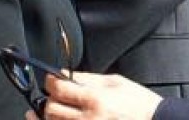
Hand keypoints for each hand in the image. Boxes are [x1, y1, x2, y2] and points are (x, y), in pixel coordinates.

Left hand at [37, 71, 163, 119]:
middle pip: (52, 108)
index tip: (51, 79)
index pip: (60, 89)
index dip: (51, 81)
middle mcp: (87, 118)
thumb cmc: (137, 102)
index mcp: (95, 99)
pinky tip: (62, 117)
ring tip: (63, 106)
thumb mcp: (115, 81)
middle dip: (52, 98)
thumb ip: (88, 78)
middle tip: (59, 93)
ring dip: (54, 113)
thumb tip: (66, 73)